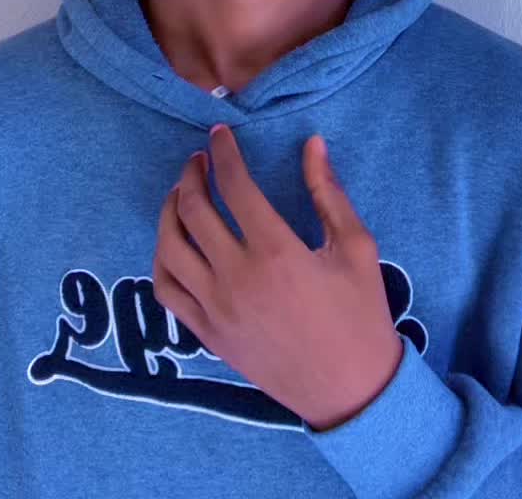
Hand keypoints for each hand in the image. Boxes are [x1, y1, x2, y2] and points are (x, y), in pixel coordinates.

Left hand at [152, 127, 403, 430]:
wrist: (350, 389)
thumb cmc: (359, 314)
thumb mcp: (355, 246)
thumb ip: (328, 192)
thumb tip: (312, 144)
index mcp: (276, 250)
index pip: (234, 185)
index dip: (223, 151)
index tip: (220, 132)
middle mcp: (236, 277)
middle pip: (193, 210)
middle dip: (191, 175)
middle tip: (200, 160)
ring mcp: (216, 309)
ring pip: (169, 248)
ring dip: (169, 211)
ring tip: (182, 194)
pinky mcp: (207, 335)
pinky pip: (167, 290)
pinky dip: (162, 258)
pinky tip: (173, 242)